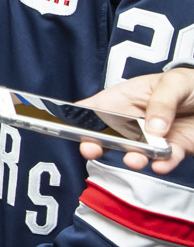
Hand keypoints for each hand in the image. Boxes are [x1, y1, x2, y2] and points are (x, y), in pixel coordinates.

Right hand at [79, 69, 193, 172]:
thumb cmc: (191, 85)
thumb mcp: (175, 82)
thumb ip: (161, 103)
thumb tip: (151, 128)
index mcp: (124, 98)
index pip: (93, 109)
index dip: (76, 117)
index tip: (65, 125)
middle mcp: (133, 121)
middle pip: (107, 135)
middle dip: (95, 143)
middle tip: (91, 148)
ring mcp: (153, 138)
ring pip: (136, 152)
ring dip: (133, 158)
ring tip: (135, 159)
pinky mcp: (175, 150)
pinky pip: (166, 160)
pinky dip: (163, 164)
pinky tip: (161, 164)